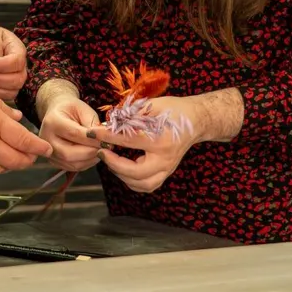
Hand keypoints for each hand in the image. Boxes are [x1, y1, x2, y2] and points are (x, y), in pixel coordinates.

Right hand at [37, 93, 102, 172]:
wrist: (57, 113)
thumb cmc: (72, 109)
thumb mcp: (83, 109)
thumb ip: (92, 124)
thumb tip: (105, 139)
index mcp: (52, 122)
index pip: (74, 133)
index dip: (93, 139)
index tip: (108, 139)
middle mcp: (46, 139)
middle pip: (69, 153)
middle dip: (91, 152)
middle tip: (106, 147)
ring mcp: (49, 152)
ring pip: (72, 163)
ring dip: (90, 159)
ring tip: (101, 150)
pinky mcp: (54, 161)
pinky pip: (72, 167)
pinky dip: (86, 163)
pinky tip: (93, 154)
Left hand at [88, 95, 203, 193]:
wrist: (197, 120)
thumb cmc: (174, 110)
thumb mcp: (152, 106)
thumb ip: (130, 115)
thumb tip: (108, 123)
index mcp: (161, 140)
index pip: (128, 141)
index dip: (107, 136)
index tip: (93, 133)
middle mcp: (166, 159)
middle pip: (135, 172)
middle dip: (114, 163)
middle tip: (102, 151)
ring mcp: (168, 168)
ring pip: (142, 184)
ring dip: (122, 175)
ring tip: (111, 160)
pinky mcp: (167, 172)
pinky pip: (147, 185)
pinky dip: (132, 181)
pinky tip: (123, 169)